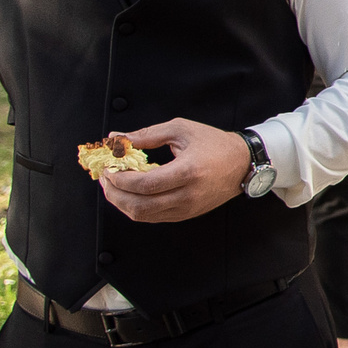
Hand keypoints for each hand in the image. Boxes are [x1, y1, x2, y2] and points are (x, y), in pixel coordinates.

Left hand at [97, 120, 251, 221]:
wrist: (242, 163)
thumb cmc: (213, 143)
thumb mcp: (180, 130)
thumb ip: (146, 135)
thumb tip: (116, 139)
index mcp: (188, 172)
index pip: (144, 184)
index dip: (120, 179)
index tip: (108, 168)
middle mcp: (187, 195)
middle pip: (139, 206)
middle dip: (114, 193)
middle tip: (105, 177)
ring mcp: (187, 208)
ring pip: (143, 216)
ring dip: (121, 203)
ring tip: (113, 186)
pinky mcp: (185, 214)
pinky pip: (153, 217)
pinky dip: (135, 207)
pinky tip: (130, 193)